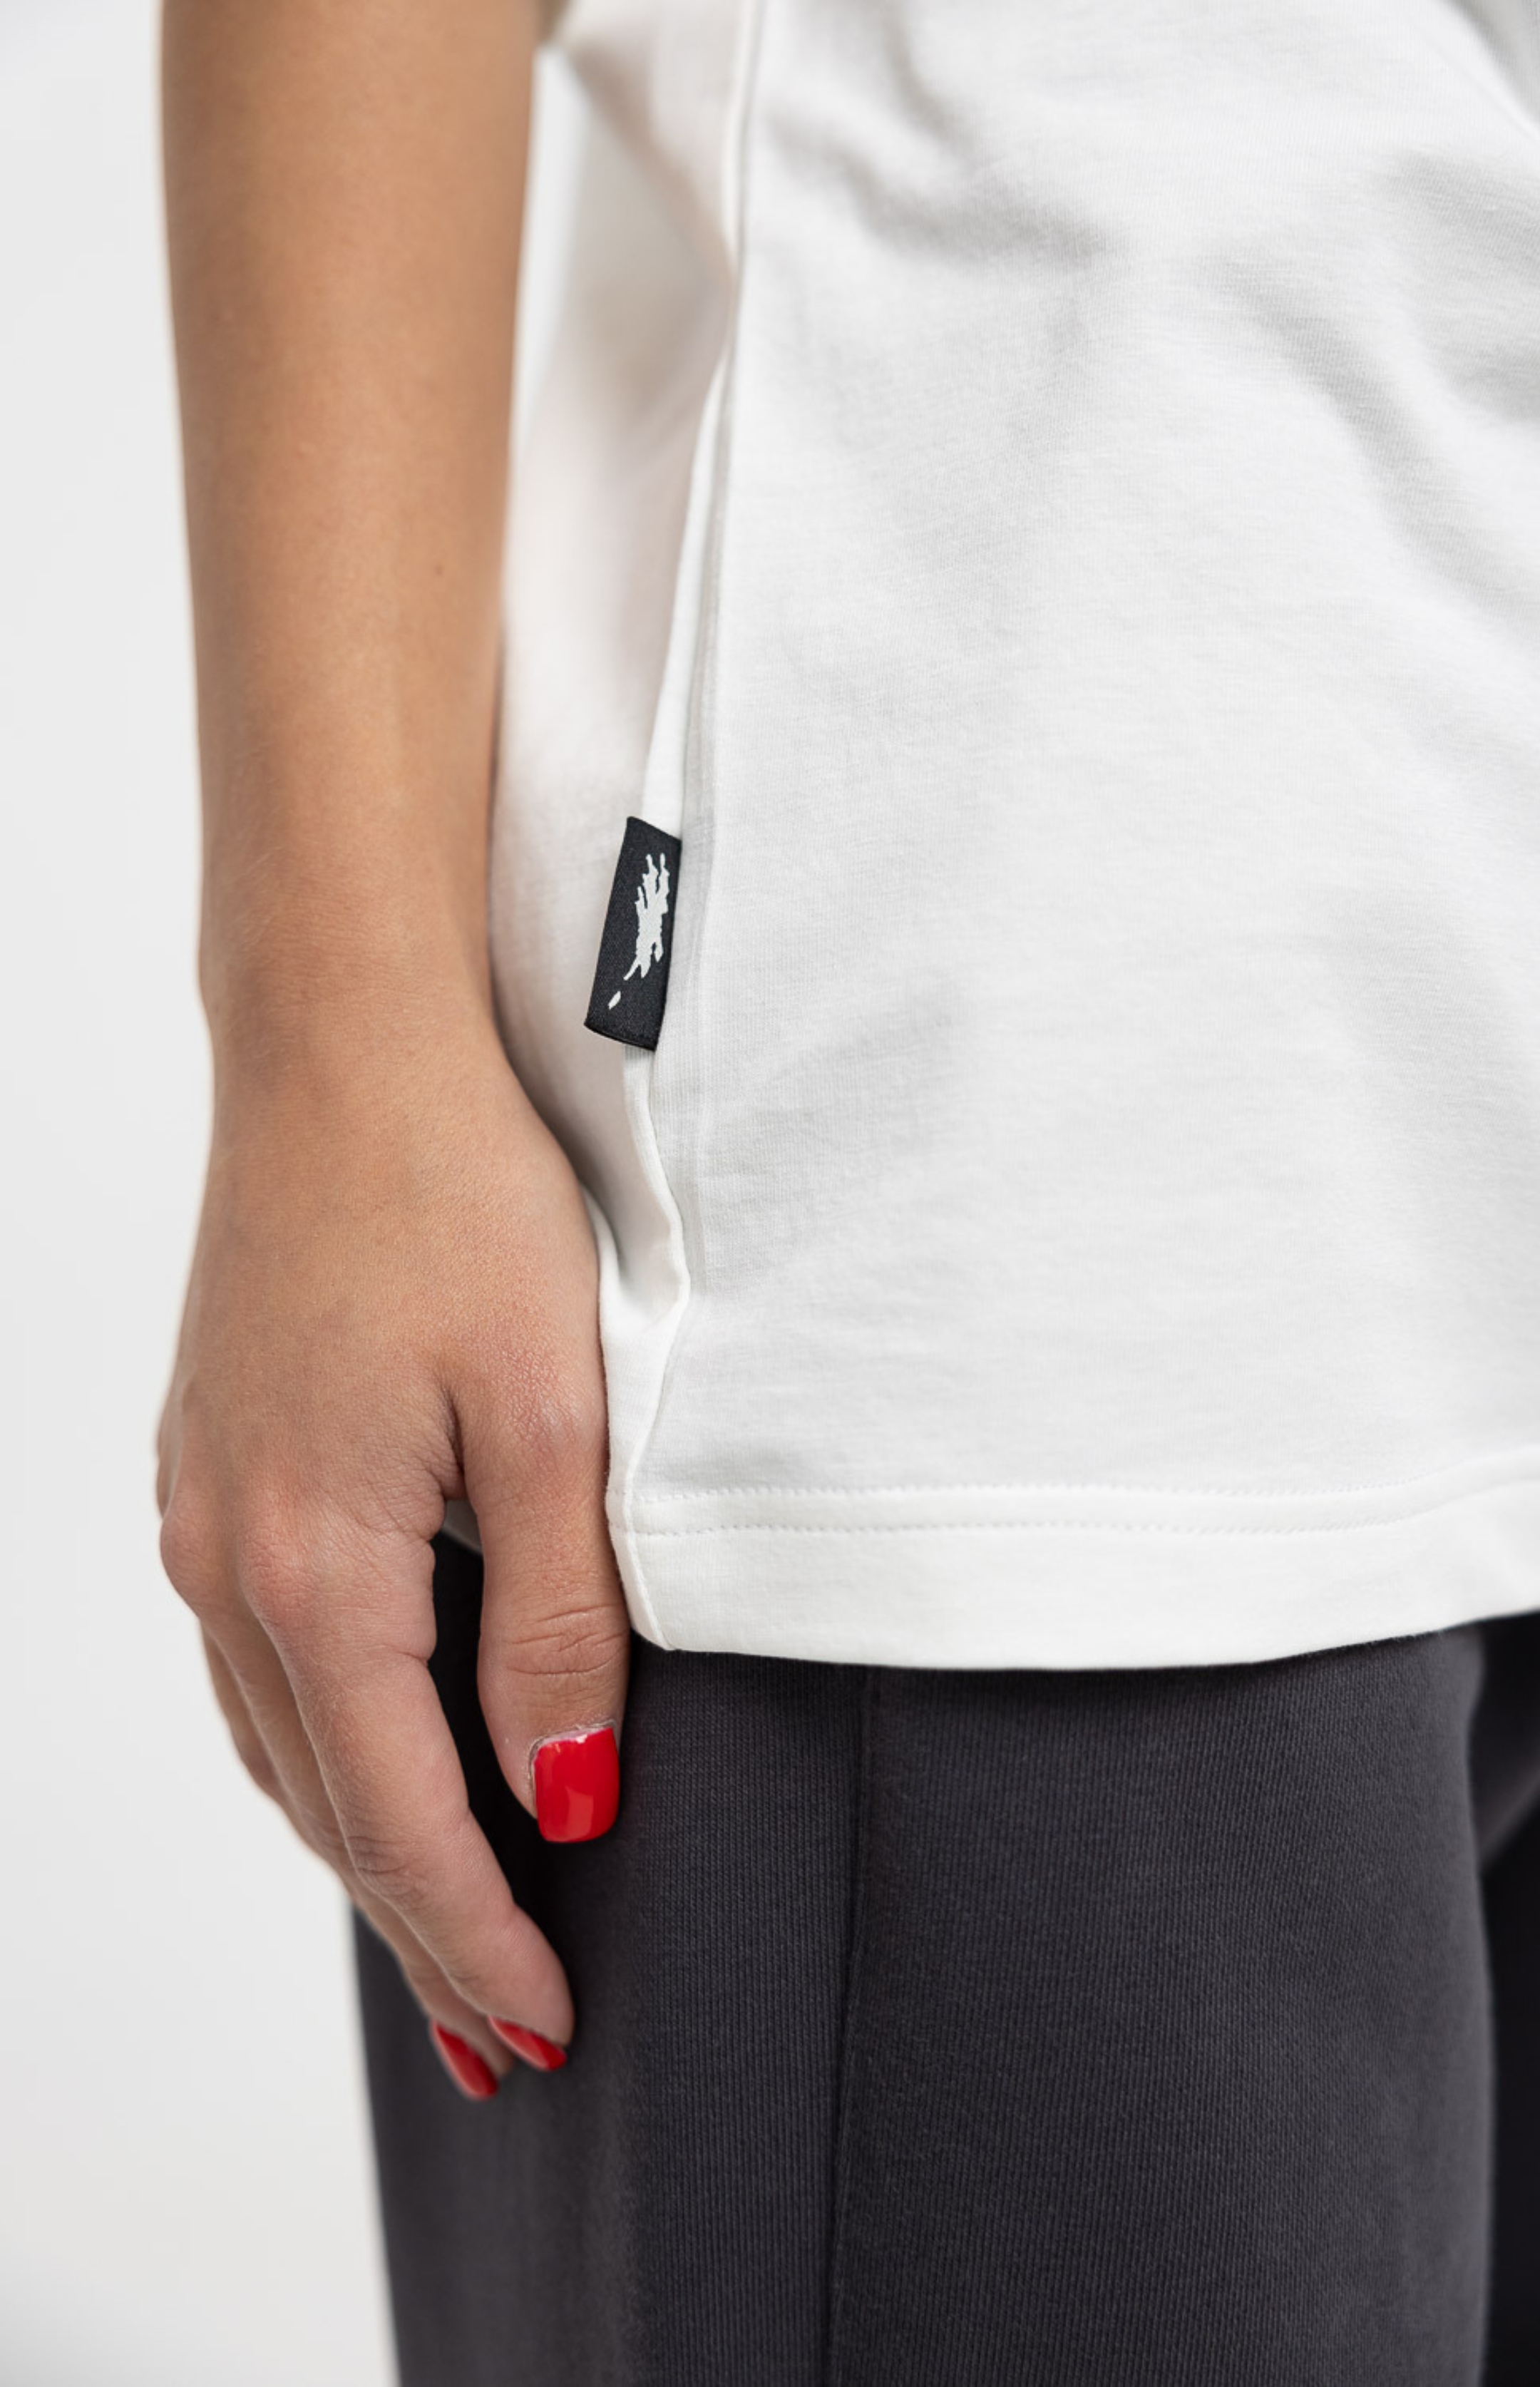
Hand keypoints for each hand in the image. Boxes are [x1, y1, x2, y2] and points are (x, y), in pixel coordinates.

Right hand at [157, 997, 626, 2093]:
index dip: (476, 1936)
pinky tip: (372, 1763)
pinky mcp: (217, 1463)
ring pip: (282, 1740)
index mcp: (311, 1563)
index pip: (398, 1815)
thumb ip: (555, 1629)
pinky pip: (262, 1657)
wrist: (344, 1045)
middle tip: (497, 2044)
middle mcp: (226, 1556)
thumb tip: (562, 1802)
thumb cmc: (456, 1199)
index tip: (542, 2033)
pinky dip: (326, 1745)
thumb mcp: (551, 1424)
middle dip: (418, 1930)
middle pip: (324, 1805)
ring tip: (445, 1938)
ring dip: (365, 1848)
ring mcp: (204, 1508)